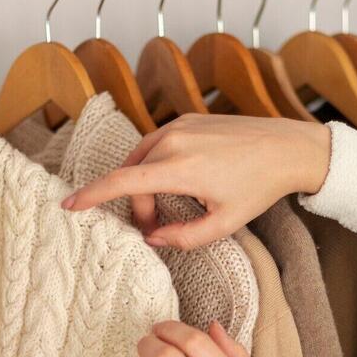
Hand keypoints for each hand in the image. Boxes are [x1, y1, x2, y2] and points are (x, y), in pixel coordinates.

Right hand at [61, 114, 331, 250]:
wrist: (288, 147)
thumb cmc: (260, 187)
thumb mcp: (225, 223)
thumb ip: (185, 238)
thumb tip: (153, 238)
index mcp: (180, 168)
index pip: (122, 182)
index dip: (91, 196)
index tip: (68, 207)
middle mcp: (173, 140)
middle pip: (133, 177)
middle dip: (139, 207)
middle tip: (157, 230)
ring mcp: (179, 125)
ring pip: (142, 159)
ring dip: (145, 186)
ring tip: (166, 209)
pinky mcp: (187, 119)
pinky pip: (156, 145)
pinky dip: (156, 167)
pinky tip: (177, 183)